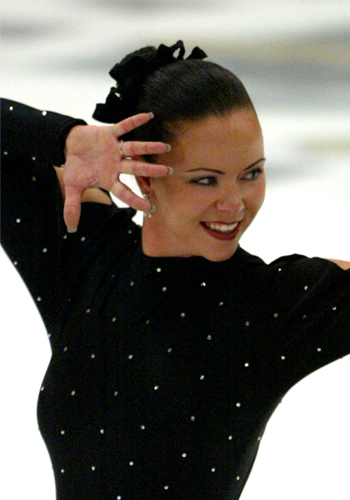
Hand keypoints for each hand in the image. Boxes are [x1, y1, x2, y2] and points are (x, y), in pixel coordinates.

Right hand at [62, 112, 169, 231]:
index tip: (149, 207)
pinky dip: (135, 121)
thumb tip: (70, 228)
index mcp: (109, 179)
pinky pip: (124, 126)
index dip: (135, 200)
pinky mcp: (110, 134)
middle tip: (167, 172)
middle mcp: (116, 165)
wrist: (69, 145)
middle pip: (136, 168)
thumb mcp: (72, 187)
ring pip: (134, 148)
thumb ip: (72, 207)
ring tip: (164, 146)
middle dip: (151, 171)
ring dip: (148, 147)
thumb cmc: (75, 167)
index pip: (124, 192)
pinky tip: (149, 115)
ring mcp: (115, 149)